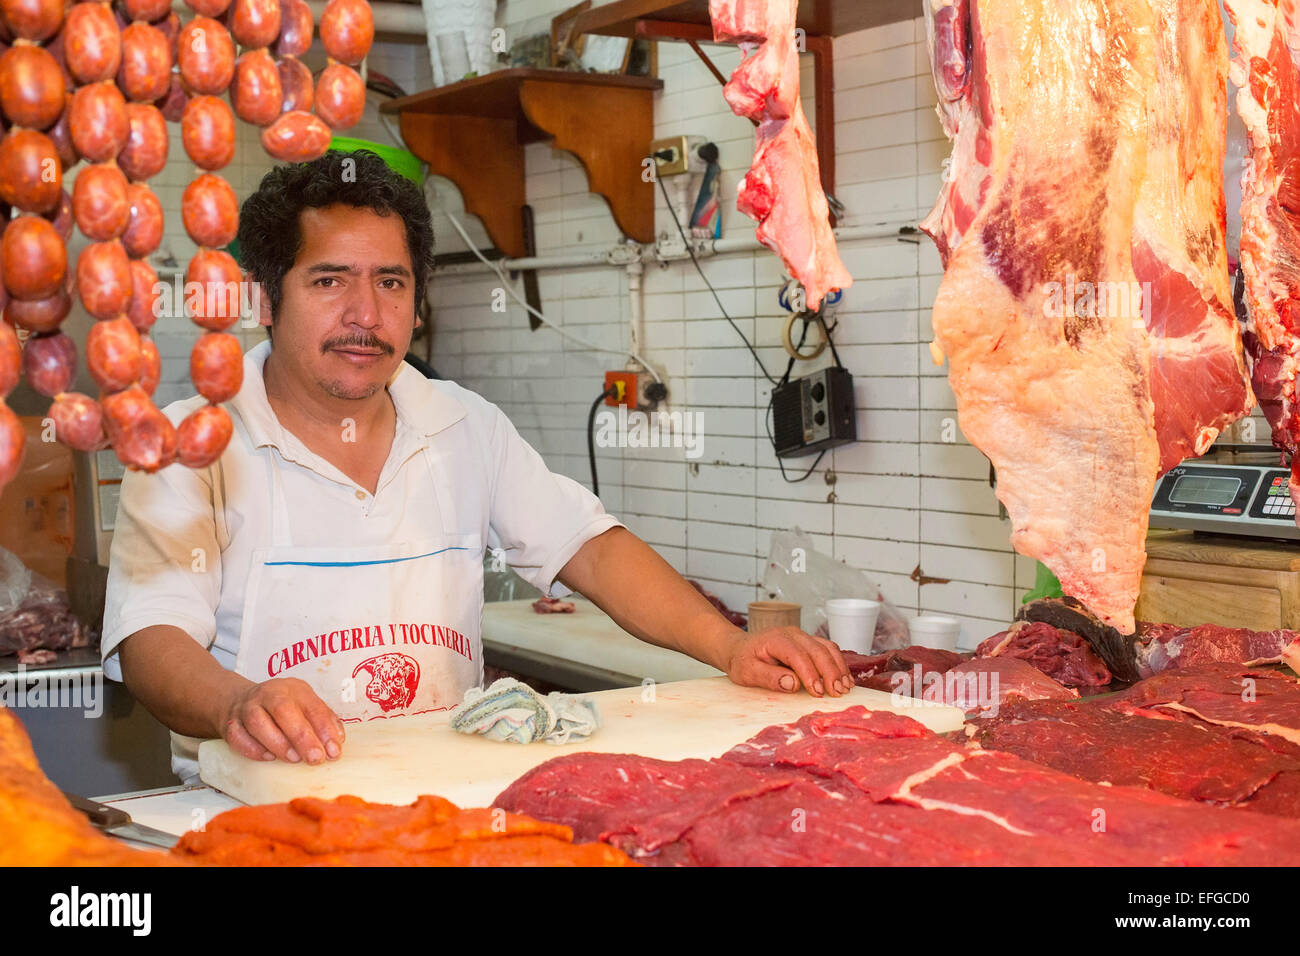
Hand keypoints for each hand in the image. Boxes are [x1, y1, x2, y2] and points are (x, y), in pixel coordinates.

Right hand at [219, 677, 345, 764]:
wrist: (237, 700)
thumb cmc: (279, 707)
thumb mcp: (304, 705)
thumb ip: (322, 720)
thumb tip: (336, 742)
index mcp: (293, 688)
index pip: (312, 705)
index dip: (324, 729)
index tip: (333, 750)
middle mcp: (269, 694)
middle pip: (284, 710)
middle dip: (302, 737)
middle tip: (315, 758)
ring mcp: (247, 708)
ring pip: (259, 723)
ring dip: (279, 744)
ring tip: (294, 759)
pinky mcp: (231, 724)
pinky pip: (238, 737)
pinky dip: (254, 750)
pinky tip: (269, 757)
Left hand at [724, 627, 853, 696]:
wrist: (740, 649)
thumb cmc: (743, 661)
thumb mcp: (748, 673)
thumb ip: (769, 678)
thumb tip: (793, 684)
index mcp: (775, 640)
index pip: (798, 655)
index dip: (810, 674)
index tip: (817, 692)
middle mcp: (792, 634)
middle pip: (817, 650)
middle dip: (830, 672)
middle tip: (837, 693)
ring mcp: (802, 636)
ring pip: (827, 648)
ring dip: (838, 668)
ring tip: (845, 688)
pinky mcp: (809, 642)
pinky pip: (828, 649)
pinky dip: (838, 663)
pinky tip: (844, 679)